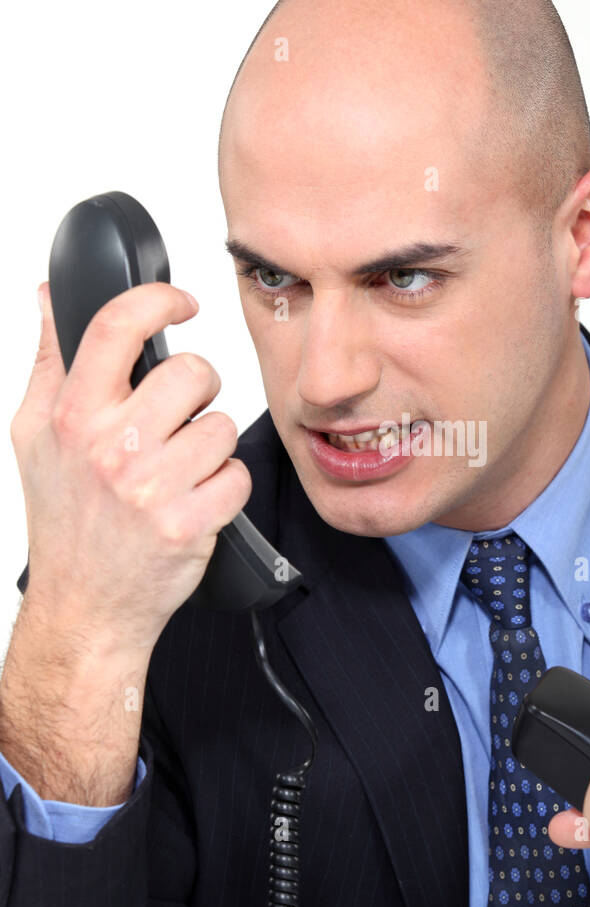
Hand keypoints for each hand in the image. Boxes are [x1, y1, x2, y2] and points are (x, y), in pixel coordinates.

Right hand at [10, 280, 251, 651]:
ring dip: (211, 446)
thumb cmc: (63, 520)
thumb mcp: (35, 435)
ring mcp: (152, 487)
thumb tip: (51, 299)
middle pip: (192, 372)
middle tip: (180, 416)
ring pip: (221, 426)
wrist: (83, 607)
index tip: (180, 302)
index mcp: (72, 416)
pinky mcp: (189, 523)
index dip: (158, 298)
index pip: (117, 327)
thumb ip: (49, 361)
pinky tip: (196, 499)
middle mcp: (111, 447)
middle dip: (197, 390)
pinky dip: (225, 487)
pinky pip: (237, 475)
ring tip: (181, 469)